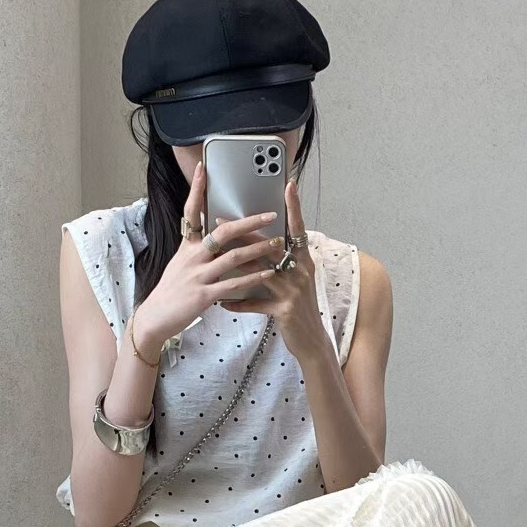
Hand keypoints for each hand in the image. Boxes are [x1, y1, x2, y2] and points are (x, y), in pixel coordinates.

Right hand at [133, 161, 282, 349]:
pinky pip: (233, 284)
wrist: (156, 317)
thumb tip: (210, 236)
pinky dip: (252, 277)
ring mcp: (198, 275)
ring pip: (233, 257)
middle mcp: (192, 257)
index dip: (196, 189)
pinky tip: (268, 273)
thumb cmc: (171, 291)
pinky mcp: (204, 295)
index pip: (190, 211)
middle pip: (222, 232)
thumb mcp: (179, 264)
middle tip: (270, 215)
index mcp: (186, 247)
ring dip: (258, 249)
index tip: (203, 169)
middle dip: (248, 222)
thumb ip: (195, 249)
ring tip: (278, 244)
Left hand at [214, 177, 327, 364]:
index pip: (298, 229)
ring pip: (260, 270)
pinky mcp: (284, 310)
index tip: (289, 185)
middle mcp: (301, 272)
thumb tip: (261, 246)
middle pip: (269, 247)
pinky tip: (223, 302)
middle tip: (220, 221)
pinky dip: (239, 303)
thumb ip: (282, 264)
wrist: (312, 341)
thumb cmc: (299, 310)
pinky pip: (256, 303)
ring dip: (235, 262)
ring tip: (214, 256)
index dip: (294, 207)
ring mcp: (293, 291)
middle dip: (243, 233)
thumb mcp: (296, 283)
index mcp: (304, 262)